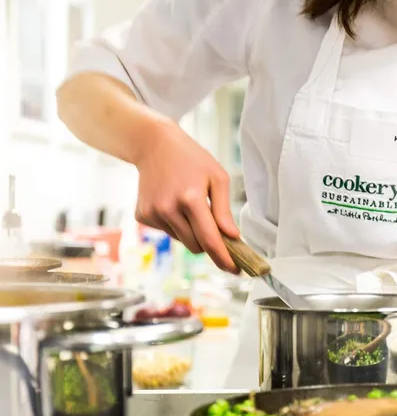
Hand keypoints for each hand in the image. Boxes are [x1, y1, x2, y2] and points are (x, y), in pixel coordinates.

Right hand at [134, 122, 238, 272]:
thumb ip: (224, 210)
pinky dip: (177, 225)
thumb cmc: (192, 160)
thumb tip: (232, 237)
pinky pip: (168, 233)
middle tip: (217, 229)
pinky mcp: (142, 215)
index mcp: (190, 198)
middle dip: (210, 244)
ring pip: (183, 241)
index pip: (209, 239)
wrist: (154, 145)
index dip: (224, 258)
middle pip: (196, 246)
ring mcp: (152, 213)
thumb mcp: (218, 178)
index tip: (235, 270)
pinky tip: (174, 203)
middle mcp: (168, 208)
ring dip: (193, 232)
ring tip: (191, 204)